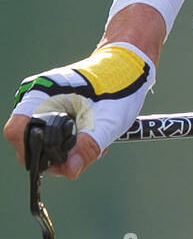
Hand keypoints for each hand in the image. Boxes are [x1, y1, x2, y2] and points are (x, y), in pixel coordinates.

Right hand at [5, 42, 155, 179]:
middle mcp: (37, 97)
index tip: (61, 160)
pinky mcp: (54, 110)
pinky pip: (55, 137)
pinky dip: (73, 143)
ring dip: (69, 151)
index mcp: (41, 93)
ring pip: (45, 143)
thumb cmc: (119, 87)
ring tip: (96, 139)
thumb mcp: (107, 121)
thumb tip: (69, 170)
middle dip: (59, 155)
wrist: (128, 67)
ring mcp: (44, 104)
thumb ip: (88, 146)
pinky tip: (92, 135)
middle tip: (89, 150)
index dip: (34, 153)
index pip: (17, 132)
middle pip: (31, 143)